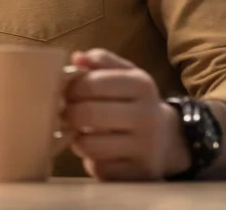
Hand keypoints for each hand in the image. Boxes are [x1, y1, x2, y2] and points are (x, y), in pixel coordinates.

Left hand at [65, 49, 190, 180]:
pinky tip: (96, 150)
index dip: (70, 88)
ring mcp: (146, 148)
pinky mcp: (139, 174)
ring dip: (76, 138)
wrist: (167, 140)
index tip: (65, 91)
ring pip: (89, 144)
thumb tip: (77, 58)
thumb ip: (100, 60)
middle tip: (65, 112)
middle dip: (68, 113)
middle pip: (88, 114)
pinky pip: (98, 168)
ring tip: (80, 131)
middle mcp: (147, 116)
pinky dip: (90, 159)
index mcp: (141, 85)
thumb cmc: (133, 100)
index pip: (91, 83)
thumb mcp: (124, 73)